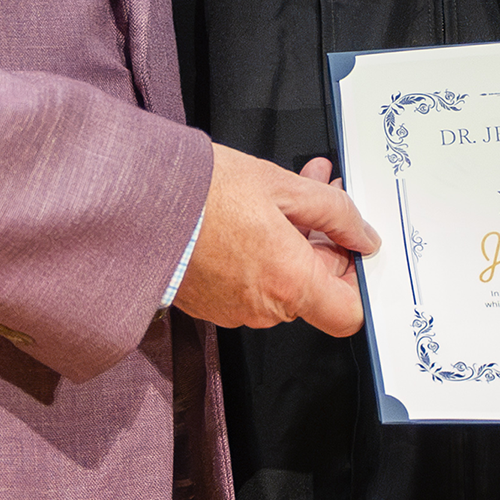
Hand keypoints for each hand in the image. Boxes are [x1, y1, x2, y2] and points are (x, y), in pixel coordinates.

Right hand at [173, 147, 380, 335]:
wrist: (137, 202)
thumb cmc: (201, 192)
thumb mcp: (282, 185)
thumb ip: (334, 211)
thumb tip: (362, 233)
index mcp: (289, 282)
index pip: (350, 313)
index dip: (359, 280)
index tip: (355, 247)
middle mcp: (264, 308)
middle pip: (316, 290)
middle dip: (324, 242)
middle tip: (323, 193)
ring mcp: (235, 309)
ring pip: (284, 282)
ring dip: (293, 242)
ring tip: (287, 192)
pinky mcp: (212, 303)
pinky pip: (252, 284)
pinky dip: (262, 253)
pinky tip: (256, 213)